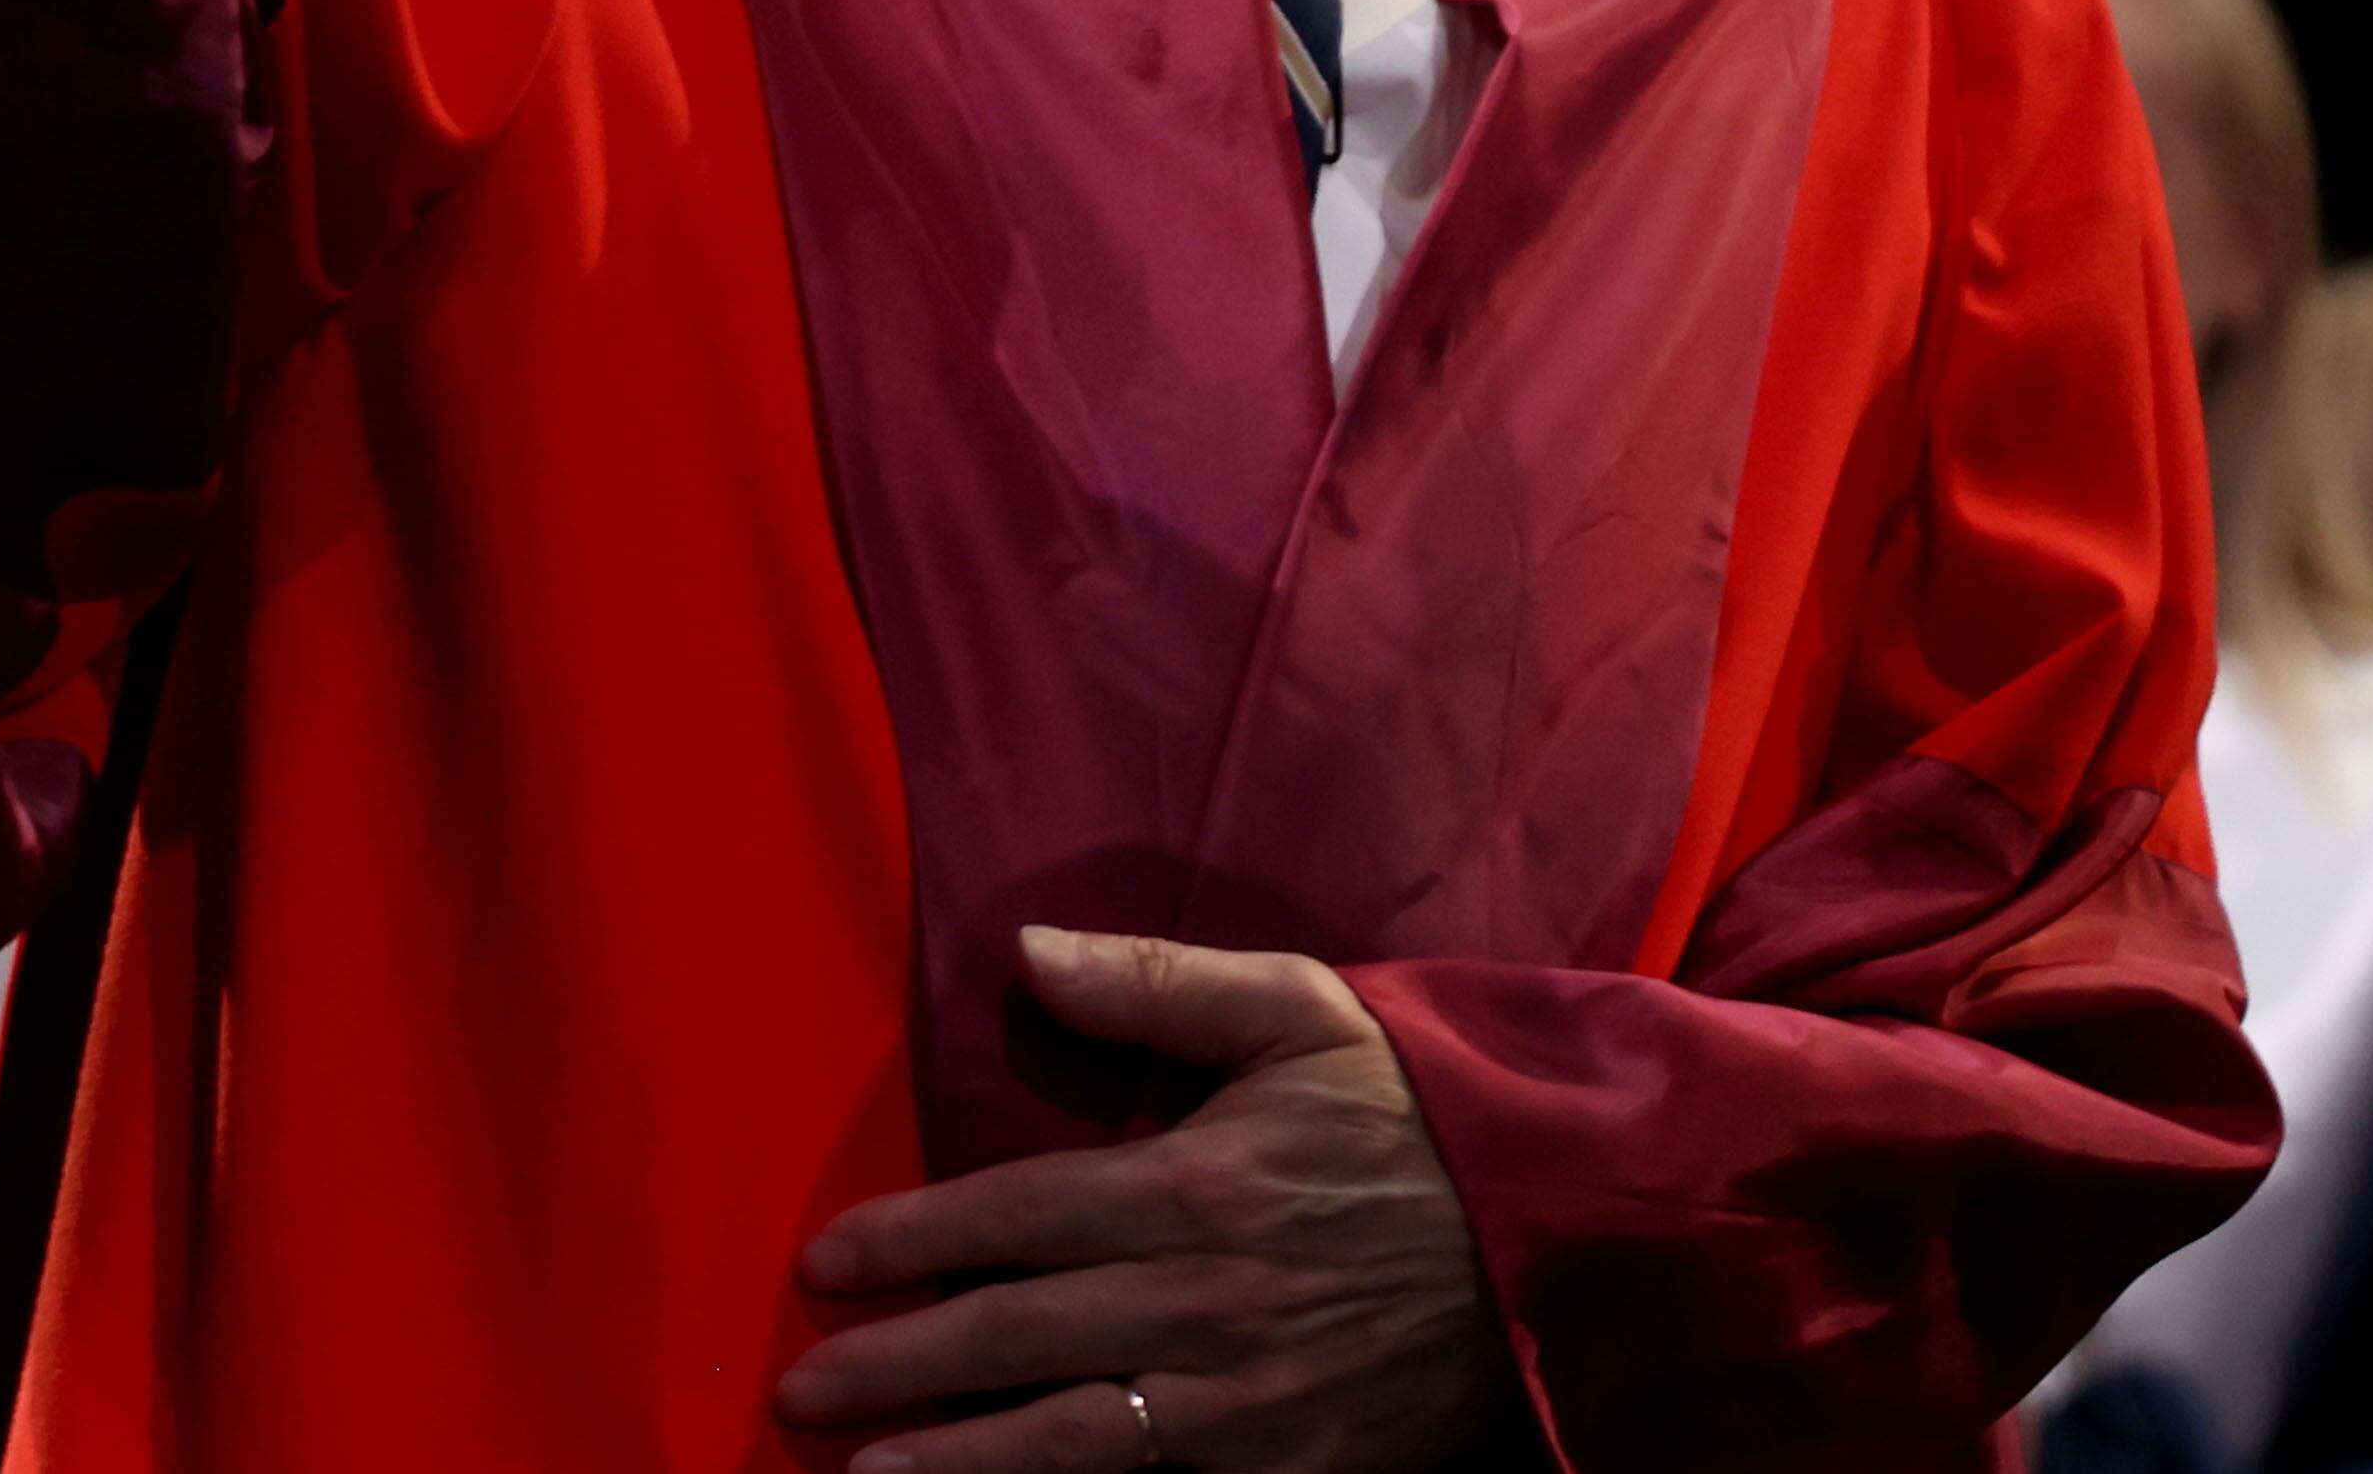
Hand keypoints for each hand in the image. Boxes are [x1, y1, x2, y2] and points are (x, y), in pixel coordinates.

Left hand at [779, 927, 1514, 1473]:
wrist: (1570, 1239)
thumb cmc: (1425, 1112)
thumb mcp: (1303, 1011)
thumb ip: (1158, 986)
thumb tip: (1025, 950)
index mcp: (1197, 1183)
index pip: (1013, 1215)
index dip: (909, 1242)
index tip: (825, 1263)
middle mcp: (1204, 1301)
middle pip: (1016, 1336)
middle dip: (898, 1364)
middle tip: (802, 1388)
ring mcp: (1246, 1403)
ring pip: (1069, 1442)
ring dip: (957, 1462)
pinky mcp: (1292, 1469)